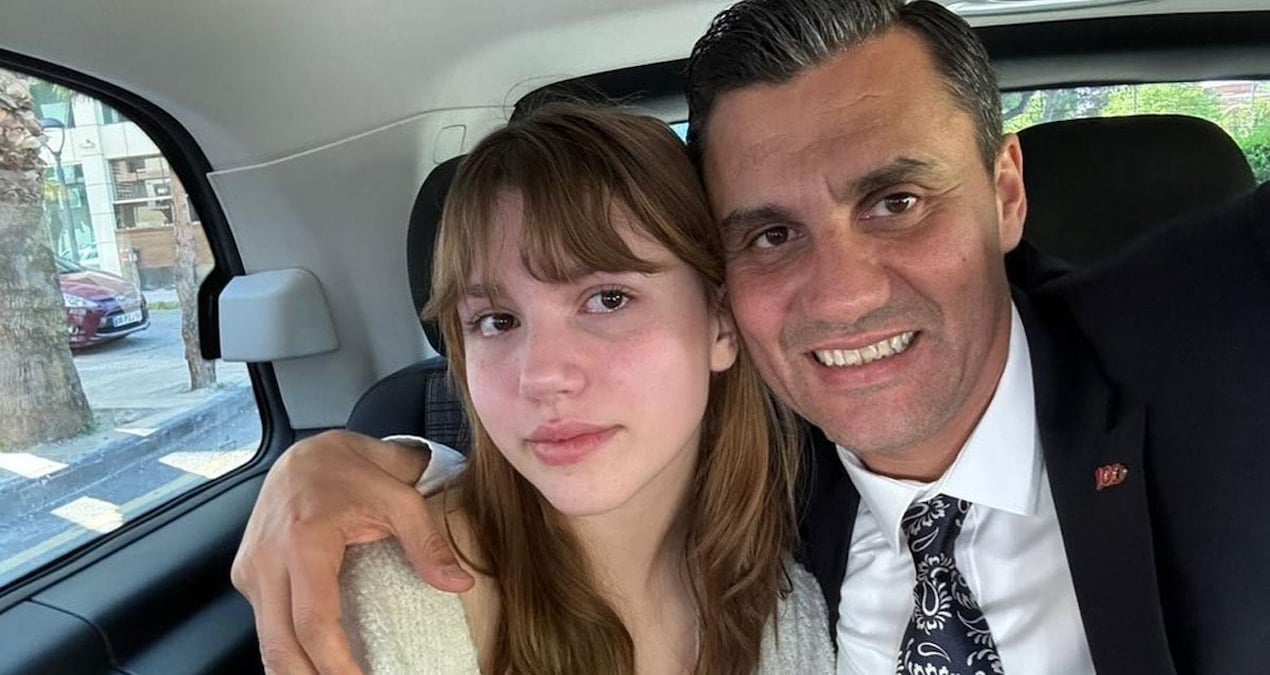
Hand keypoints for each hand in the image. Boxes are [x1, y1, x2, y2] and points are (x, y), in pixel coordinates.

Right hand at [231, 430, 473, 673]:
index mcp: (304, 540)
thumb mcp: (400, 497)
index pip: (313, 621)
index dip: (335, 663)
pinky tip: (315, 662)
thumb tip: (459, 584)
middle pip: (279, 646)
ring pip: (266, 642)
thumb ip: (428, 542)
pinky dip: (287, 650)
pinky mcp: (246, 574)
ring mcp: (250, 568)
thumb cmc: (354, 471)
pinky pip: (264, 625)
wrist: (310, 451)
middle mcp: (267, 558)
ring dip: (297, 670)